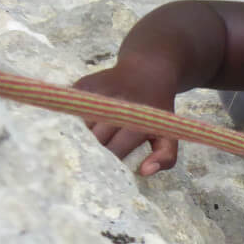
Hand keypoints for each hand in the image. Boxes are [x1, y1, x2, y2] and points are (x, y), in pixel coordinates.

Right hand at [73, 59, 179, 174]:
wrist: (148, 71)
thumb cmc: (156, 112)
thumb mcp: (170, 133)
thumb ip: (166, 157)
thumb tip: (143, 172)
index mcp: (139, 121)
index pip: (114, 150)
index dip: (109, 162)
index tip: (107, 168)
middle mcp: (118, 105)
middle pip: (94, 139)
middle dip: (94, 150)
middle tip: (93, 157)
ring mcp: (99, 93)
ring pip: (80, 126)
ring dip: (83, 135)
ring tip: (90, 138)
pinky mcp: (84, 84)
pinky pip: (73, 110)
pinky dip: (76, 118)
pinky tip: (86, 119)